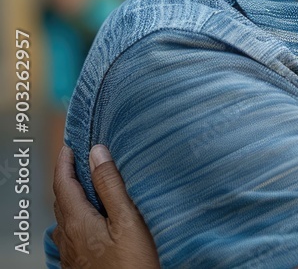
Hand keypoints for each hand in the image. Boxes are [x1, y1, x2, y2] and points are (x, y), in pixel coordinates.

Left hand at [52, 144, 159, 268]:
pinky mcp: (78, 265)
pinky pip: (70, 233)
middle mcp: (68, 236)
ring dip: (70, 197)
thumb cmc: (132, 263)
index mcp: (77, 221)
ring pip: (64, 218)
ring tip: (83, 186)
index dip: (65, 162)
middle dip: (66, 177)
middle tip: (76, 160)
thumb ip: (110, 185)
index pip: (63, 183)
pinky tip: (87, 221)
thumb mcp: (127, 219)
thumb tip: (97, 153)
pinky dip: (75, 216)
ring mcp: (71, 253)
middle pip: (60, 199)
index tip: (69, 145)